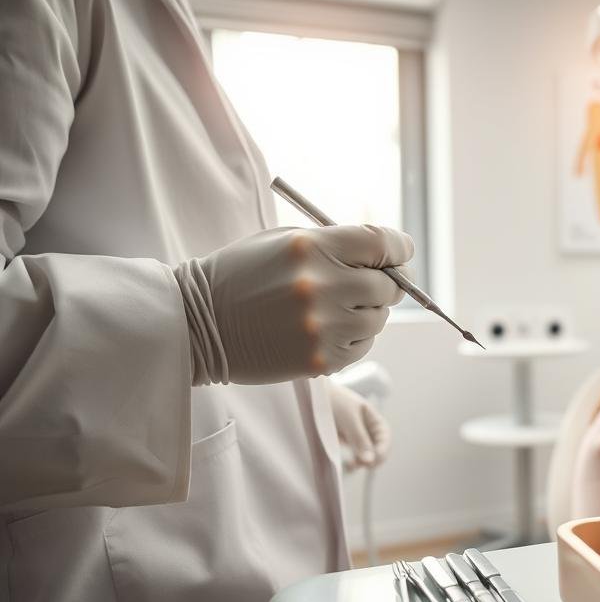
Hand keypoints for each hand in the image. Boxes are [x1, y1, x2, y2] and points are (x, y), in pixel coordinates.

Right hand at [175, 225, 412, 384]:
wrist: (199, 323)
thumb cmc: (244, 275)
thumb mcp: (285, 242)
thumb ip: (337, 245)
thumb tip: (391, 256)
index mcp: (312, 248)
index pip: (382, 243)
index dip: (398, 247)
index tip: (400, 252)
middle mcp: (322, 287)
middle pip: (388, 285)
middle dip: (384, 283)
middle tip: (368, 284)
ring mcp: (323, 327)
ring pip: (377, 319)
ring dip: (365, 312)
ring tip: (332, 309)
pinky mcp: (321, 360)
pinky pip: (362, 346)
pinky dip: (352, 338)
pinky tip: (322, 330)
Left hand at [328, 381, 389, 468]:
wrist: (311, 397)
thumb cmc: (333, 401)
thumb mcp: (348, 418)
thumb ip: (359, 438)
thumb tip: (371, 459)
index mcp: (374, 419)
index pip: (384, 438)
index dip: (382, 450)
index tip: (372, 461)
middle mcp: (368, 429)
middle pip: (377, 449)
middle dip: (372, 459)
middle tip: (362, 467)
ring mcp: (357, 437)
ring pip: (366, 455)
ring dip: (362, 463)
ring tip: (352, 466)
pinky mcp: (346, 443)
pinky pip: (355, 456)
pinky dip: (354, 462)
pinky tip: (348, 465)